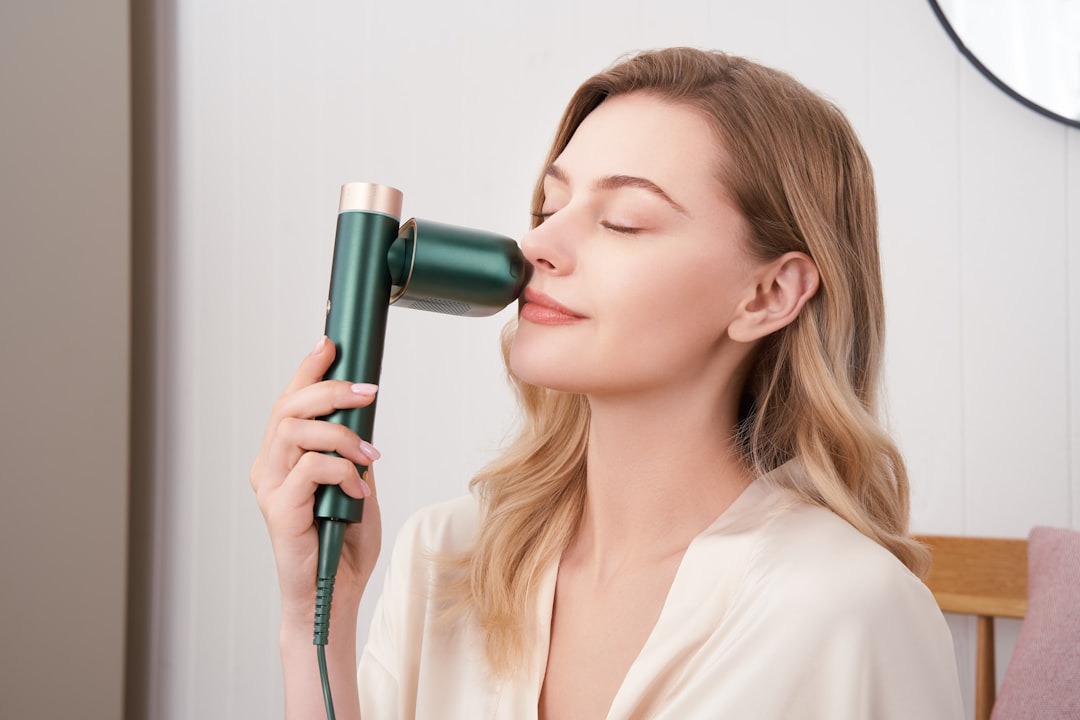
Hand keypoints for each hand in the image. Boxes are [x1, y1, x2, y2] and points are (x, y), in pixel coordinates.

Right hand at [251, 336, 383, 623]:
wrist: (334, 594)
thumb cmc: (343, 544)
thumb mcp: (357, 485)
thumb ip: (352, 452)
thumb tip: (363, 417)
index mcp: (282, 458)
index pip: (290, 402)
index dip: (308, 369)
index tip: (330, 344)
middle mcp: (269, 468)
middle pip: (288, 407)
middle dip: (330, 389)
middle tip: (367, 392)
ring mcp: (271, 488)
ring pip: (295, 431)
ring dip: (341, 434)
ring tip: (368, 454)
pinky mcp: (279, 510)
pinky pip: (310, 469)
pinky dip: (341, 470)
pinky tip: (356, 488)